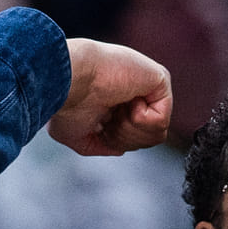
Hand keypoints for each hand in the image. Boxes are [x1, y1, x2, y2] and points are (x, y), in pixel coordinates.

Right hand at [50, 39, 172, 155]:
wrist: (67, 80)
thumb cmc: (65, 100)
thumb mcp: (75, 134)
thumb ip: (99, 144)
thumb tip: (120, 150)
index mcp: (116, 98)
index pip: (133, 136)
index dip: (115, 140)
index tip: (98, 125)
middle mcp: (133, 89)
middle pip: (147, 139)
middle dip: (123, 138)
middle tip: (106, 119)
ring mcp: (148, 84)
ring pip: (157, 134)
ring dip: (129, 131)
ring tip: (114, 110)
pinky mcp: (161, 78)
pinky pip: (162, 120)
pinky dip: (139, 120)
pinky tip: (125, 101)